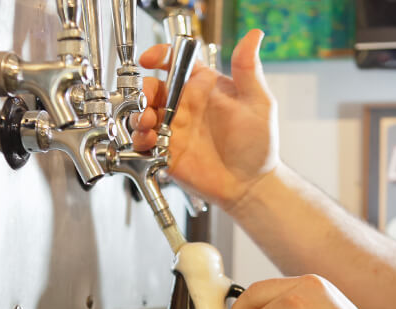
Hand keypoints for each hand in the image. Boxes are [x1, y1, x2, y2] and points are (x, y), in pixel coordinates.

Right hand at [132, 30, 278, 212]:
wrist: (250, 185)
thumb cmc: (257, 145)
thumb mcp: (258, 103)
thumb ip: (249, 70)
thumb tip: (253, 36)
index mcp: (202, 88)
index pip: (176, 63)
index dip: (160, 56)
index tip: (150, 59)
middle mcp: (185, 107)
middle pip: (152, 89)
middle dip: (143, 91)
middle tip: (147, 102)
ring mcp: (174, 130)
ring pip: (143, 115)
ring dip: (138, 116)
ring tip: (148, 123)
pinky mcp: (166, 153)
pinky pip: (143, 143)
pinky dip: (139, 140)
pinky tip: (149, 140)